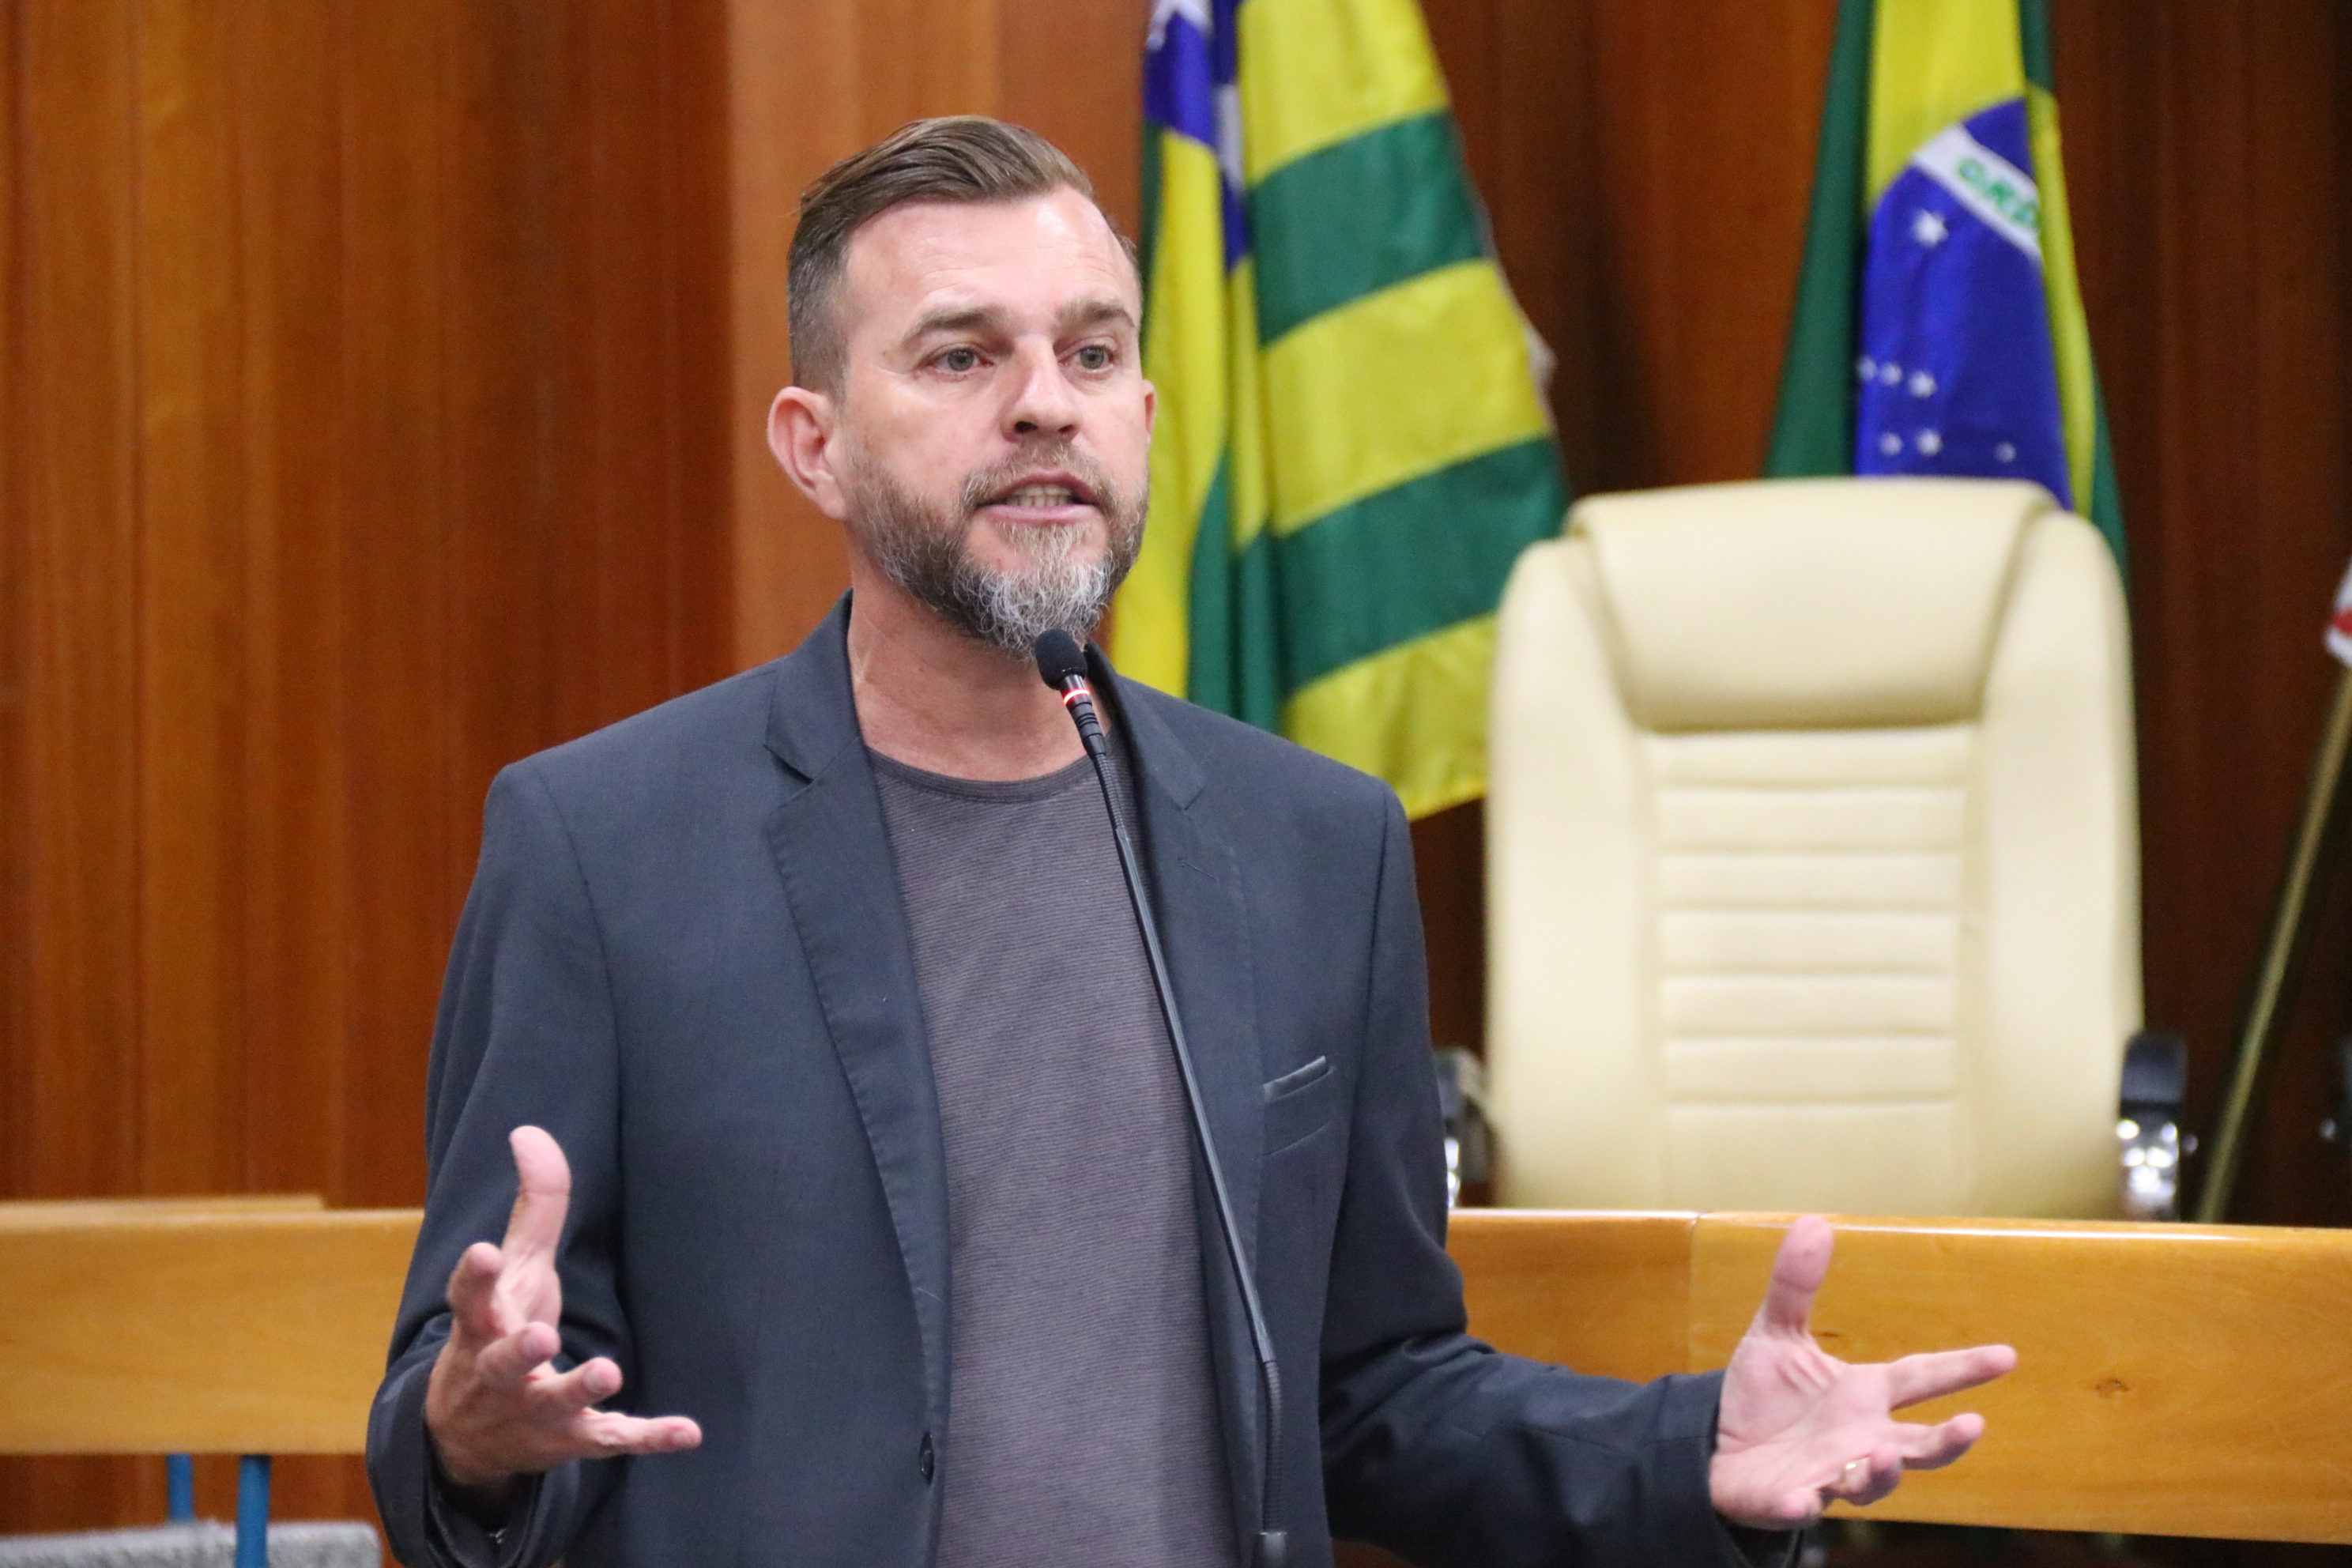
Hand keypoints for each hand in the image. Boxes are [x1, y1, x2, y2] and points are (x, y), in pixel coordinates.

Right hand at [423, 1126, 701, 1506]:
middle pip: (504, 1361)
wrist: (469, 1438)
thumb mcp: (514, 1270)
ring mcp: (536, 1410)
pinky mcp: (574, 1439)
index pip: (469, 1298)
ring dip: (579, 1389)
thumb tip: (528, 1130)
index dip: (475, 1276)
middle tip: (538, 1335)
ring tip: (607, 1372)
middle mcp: (500, 1373)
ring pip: (556, 1405)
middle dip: (519, 1351)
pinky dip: (650, 1437)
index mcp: (482, 1325)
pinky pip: (612, 1440)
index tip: (482, 1251)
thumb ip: (532, 1205)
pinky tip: (689, 1432)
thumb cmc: (500, 1330)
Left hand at [1709, 1215, 2015, 1528]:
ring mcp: (1829, 1473)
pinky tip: (1798, 1500)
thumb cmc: (1764, 1398)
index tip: (2008, 1355)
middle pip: (1917, 1447)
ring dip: (1881, 1474)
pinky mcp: (1790, 1499)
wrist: (1720, 1450)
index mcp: (1863, 1395)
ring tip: (1883, 1458)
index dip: (1963, 1367)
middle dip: (1947, 1442)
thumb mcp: (1776, 1334)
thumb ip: (1795, 1285)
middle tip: (1973, 1426)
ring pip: (1871, 1484)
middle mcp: (1860, 1438)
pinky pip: (1801, 1508)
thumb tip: (1815, 1221)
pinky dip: (1801, 1506)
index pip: (1922, 1377)